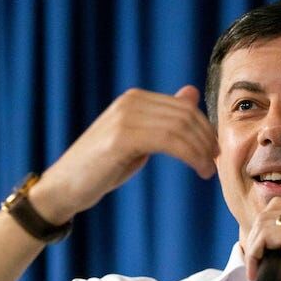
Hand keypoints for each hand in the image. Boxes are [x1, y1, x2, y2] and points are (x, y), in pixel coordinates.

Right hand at [31, 85, 217, 222]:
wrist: (64, 187)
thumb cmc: (101, 166)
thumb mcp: (137, 138)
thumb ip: (163, 117)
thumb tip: (190, 93)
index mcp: (134, 99)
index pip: (184, 107)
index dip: (205, 128)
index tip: (214, 151)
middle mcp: (130, 102)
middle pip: (185, 115)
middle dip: (206, 139)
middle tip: (215, 161)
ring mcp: (125, 117)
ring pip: (180, 128)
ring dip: (201, 150)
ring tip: (208, 170)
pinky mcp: (122, 137)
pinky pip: (169, 141)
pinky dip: (190, 155)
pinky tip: (199, 169)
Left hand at [243, 198, 280, 280]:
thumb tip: (257, 231)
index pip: (278, 207)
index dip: (262, 231)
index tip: (258, 256)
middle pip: (270, 210)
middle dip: (256, 236)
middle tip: (254, 263)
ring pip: (265, 221)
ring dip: (253, 246)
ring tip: (255, 269)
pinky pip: (265, 234)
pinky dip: (254, 253)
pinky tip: (256, 271)